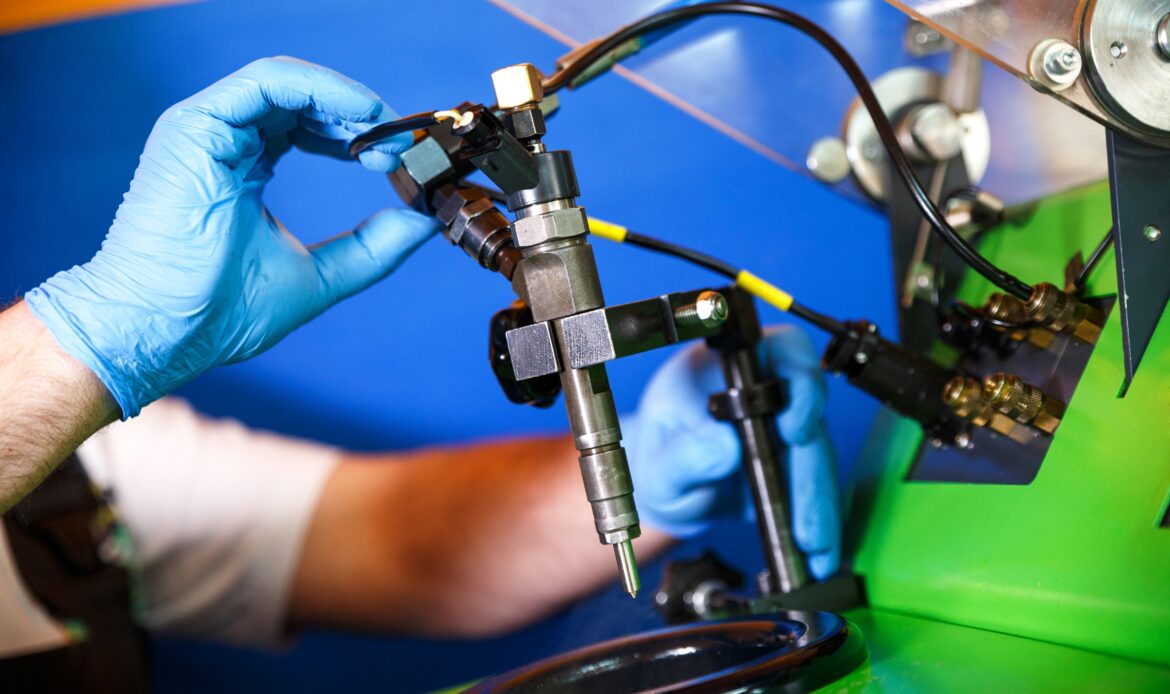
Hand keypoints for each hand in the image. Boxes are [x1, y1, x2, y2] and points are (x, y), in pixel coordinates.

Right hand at [25, 57, 436, 417]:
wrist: (164, 332)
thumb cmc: (221, 313)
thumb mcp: (320, 276)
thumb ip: (373, 247)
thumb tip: (424, 221)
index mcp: (244, 170)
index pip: (308, 127)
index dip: (360, 135)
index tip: (400, 160)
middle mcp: (224, 143)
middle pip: (303, 101)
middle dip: (362, 117)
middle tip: (405, 145)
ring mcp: (207, 130)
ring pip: (287, 83)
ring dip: (347, 101)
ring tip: (387, 134)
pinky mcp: (196, 125)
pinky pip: (266, 82)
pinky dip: (320, 90)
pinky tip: (360, 116)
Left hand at [624, 326, 839, 578]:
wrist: (663, 488)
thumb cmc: (654, 457)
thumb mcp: (656, 461)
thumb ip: (683, 455)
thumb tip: (723, 447)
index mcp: (729, 366)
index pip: (783, 350)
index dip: (800, 384)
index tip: (793, 428)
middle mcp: (766, 390)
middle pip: (810, 415)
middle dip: (811, 473)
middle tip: (806, 522)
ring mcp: (785, 427)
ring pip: (818, 457)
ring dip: (819, 506)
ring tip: (815, 551)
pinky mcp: (795, 464)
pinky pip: (815, 487)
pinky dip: (818, 522)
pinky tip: (817, 555)